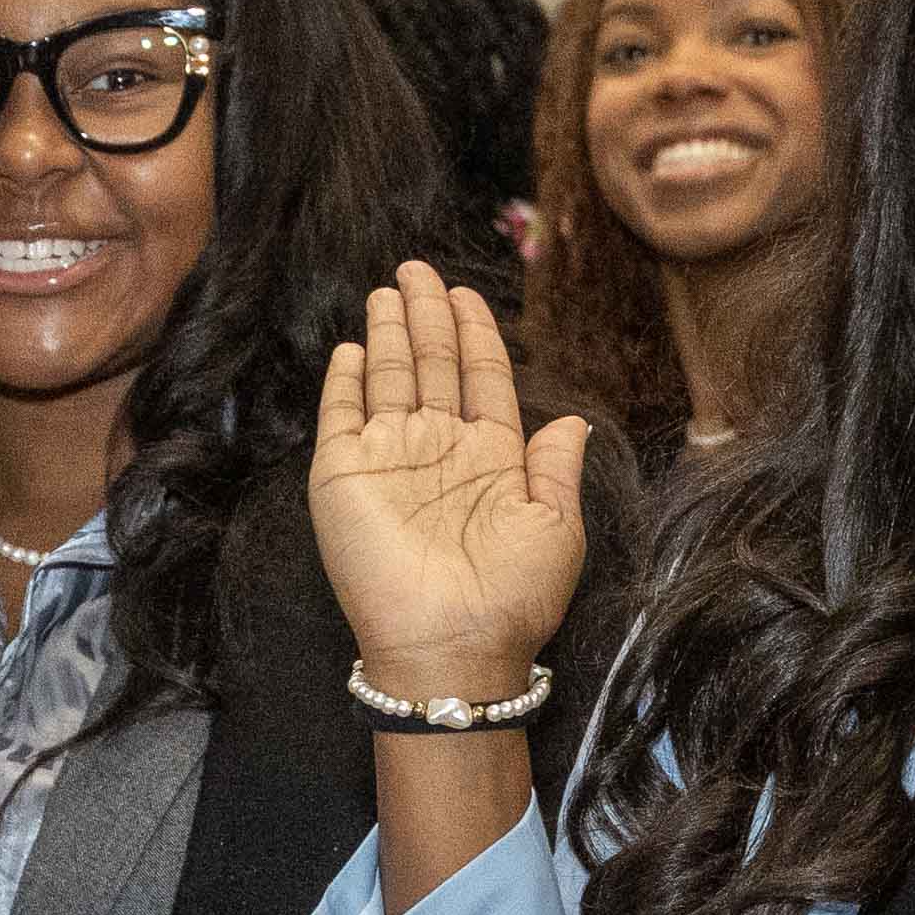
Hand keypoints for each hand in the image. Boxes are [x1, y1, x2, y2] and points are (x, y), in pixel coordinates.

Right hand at [310, 260, 593, 697]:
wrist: (451, 645)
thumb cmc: (512, 595)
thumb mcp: (556, 529)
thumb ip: (556, 469)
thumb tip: (572, 422)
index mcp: (491, 458)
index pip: (481, 378)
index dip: (474, 335)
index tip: (466, 293)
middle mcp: (438, 450)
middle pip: (433, 366)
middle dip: (427, 315)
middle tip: (419, 270)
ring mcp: (388, 461)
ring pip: (391, 379)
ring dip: (391, 333)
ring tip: (389, 290)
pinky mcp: (343, 477)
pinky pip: (343, 416)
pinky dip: (347, 381)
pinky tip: (354, 349)